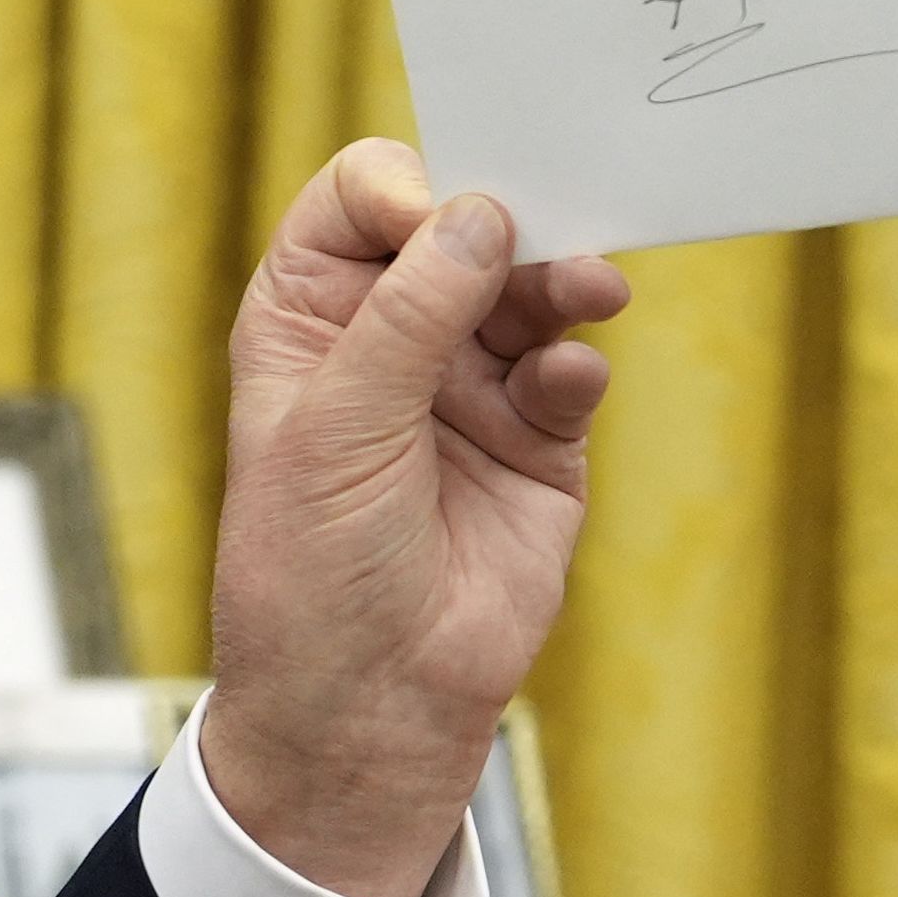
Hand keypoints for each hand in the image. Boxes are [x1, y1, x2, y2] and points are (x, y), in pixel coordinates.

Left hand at [203, 141, 630, 896]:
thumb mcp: (334, 432)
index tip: (439, 218)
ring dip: (560, 282)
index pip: (358, 205)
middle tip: (551, 230)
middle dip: (508, 225)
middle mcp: (388, 341)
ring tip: (590, 290)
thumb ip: (406, 320)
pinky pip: (567, 373)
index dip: (404, 192)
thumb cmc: (310, 571)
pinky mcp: (536, 443)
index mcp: (307, 319)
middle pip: (460, 235)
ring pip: (528, 294)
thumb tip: (478, 214)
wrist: (367, 704)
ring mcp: (466, 388)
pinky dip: (576, 364)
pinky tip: (568, 380)